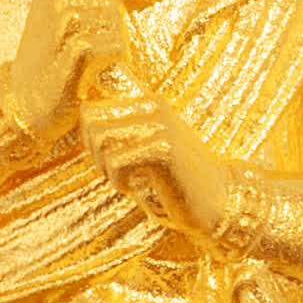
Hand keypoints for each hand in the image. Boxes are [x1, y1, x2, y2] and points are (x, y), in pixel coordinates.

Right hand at [2, 0, 131, 150]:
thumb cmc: (46, 58)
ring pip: (112, 20)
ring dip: (111, 41)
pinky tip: (98, 68)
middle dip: (110, 20)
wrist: (24, 103)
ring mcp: (62, 25)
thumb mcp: (52, 15)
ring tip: (91, 59)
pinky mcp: (75, 52)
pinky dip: (112, 57)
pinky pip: (112, 44)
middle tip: (91, 45)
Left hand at [78, 52, 242, 242]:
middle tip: (119, 174)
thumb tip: (84, 118)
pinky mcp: (165, 149)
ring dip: (108, 170)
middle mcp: (154, 107)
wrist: (218, 200)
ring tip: (130, 180)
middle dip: (96, 155)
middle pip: (91, 126)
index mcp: (149, 103)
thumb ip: (122, 130)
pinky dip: (120, 182)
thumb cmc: (176, 180)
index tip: (111, 160)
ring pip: (102, 143)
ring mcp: (161, 126)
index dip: (90, 141)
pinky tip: (139, 187)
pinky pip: (117, 162)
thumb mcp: (148, 147)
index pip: (90, 111)